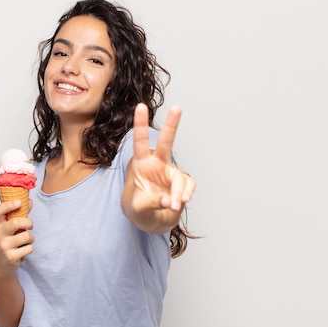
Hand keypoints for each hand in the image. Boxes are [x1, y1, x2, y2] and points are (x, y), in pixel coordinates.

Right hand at [0, 199, 33, 277]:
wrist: (2, 266)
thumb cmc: (8, 243)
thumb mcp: (10, 228)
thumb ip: (20, 214)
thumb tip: (29, 201)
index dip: (8, 205)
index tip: (18, 202)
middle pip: (16, 222)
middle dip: (28, 223)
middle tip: (30, 226)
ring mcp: (4, 246)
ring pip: (26, 236)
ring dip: (31, 238)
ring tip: (27, 241)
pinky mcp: (11, 257)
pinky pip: (29, 248)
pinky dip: (30, 248)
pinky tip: (23, 251)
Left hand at [122, 103, 195, 232]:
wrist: (151, 220)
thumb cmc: (140, 209)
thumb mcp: (138, 208)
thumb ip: (151, 203)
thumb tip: (170, 201)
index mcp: (141, 164)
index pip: (140, 142)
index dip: (140, 124)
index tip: (141, 106)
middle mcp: (157, 164)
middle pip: (166, 143)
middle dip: (172, 125)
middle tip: (177, 107)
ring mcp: (171, 173)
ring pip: (180, 178)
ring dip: (179, 193)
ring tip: (173, 206)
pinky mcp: (182, 184)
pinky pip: (188, 187)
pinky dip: (186, 196)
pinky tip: (180, 203)